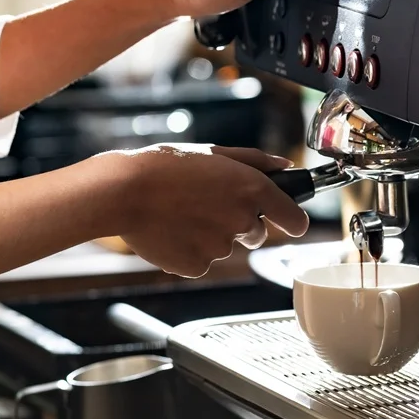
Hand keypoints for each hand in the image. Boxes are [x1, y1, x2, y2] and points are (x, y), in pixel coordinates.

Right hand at [108, 144, 309, 277]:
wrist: (123, 192)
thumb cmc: (164, 167)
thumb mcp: (212, 152)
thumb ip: (255, 160)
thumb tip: (284, 165)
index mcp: (252, 189)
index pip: (295, 218)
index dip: (293, 220)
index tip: (291, 222)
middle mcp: (242, 220)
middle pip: (256, 234)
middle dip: (240, 224)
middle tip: (207, 205)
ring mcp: (220, 247)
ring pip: (224, 246)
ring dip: (209, 234)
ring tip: (180, 213)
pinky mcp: (197, 266)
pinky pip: (201, 262)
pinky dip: (189, 250)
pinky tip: (171, 231)